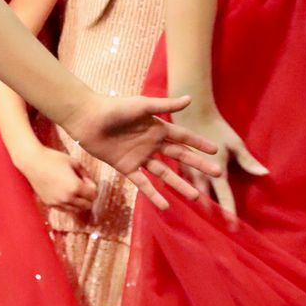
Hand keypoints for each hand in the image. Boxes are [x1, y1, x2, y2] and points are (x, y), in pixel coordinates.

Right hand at [14, 141, 97, 218]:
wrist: (32, 161)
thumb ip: (85, 174)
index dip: (92, 186)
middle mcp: (67, 198)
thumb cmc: (53, 158)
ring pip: (76, 210)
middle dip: (88, 196)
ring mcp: (57, 202)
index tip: (86, 180)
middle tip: (83, 186)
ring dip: (78, 202)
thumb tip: (89, 183)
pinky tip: (64, 193)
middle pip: (87, 205)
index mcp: (75, 187)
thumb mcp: (74, 162)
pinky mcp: (49, 203)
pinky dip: (68, 203)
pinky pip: (64, 209)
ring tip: (73, 190)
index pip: (93, 195)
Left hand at [64, 90, 220, 210]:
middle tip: (218, 174)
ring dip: (180, 185)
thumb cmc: (114, 107)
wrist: (87, 118)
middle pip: (180, 157)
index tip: (217, 151)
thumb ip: (165, 105)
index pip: (184, 137)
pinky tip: (166, 206)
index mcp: (157, 128)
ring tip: (196, 196)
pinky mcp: (126, 167)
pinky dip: (154, 194)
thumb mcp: (142, 105)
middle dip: (198, 165)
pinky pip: (143, 183)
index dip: (199, 144)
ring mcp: (140, 157)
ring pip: (165, 174)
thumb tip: (190, 99)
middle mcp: (152, 144)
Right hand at [167, 95, 268, 223]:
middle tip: (216, 233)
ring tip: (199, 224)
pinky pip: (178, 185)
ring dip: (196, 209)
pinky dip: (181, 195)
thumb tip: (265, 174)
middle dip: (211, 217)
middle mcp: (198, 175)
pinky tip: (180, 204)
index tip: (234, 229)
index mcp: (215, 171)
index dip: (229, 213)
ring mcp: (185, 172)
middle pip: (205, 202)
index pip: (225, 198)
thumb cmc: (217, 127)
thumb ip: (248, 161)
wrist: (192, 111)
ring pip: (190, 196)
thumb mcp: (235, 143)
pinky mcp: (177, 166)